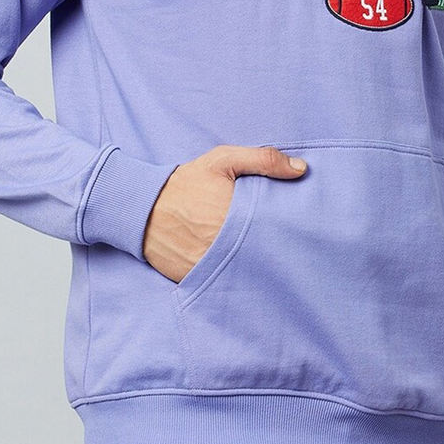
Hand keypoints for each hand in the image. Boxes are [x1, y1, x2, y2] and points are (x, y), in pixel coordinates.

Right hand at [142, 144, 307, 281]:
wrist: (142, 209)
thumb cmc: (186, 183)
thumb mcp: (222, 160)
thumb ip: (263, 160)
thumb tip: (302, 170)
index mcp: (237, 213)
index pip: (278, 227)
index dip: (291, 228)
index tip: (299, 226)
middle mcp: (226, 243)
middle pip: (268, 252)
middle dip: (280, 250)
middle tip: (291, 246)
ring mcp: (212, 265)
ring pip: (251, 271)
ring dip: (262, 266)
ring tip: (270, 259)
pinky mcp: (199, 280)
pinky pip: (227, 284)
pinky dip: (238, 279)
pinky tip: (248, 272)